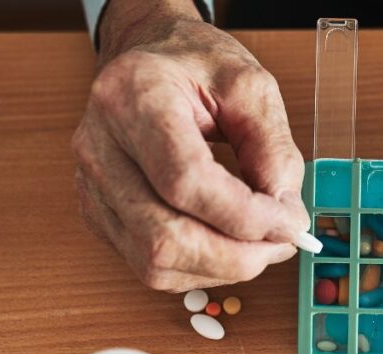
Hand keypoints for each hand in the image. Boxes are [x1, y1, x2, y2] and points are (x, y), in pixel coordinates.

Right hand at [72, 0, 309, 291]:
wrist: (150, 56)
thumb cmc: (196, 66)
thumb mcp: (252, 87)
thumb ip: (274, 150)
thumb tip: (285, 217)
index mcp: (134, 98)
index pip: (185, 180)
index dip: (244, 215)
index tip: (290, 222)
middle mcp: (99, 145)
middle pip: (163, 236)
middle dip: (236, 256)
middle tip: (283, 242)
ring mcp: (92, 185)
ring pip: (154, 262)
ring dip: (220, 268)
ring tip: (260, 244)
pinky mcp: (98, 213)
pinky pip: (148, 266)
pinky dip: (199, 269)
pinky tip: (228, 246)